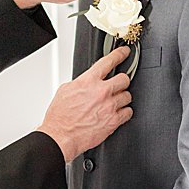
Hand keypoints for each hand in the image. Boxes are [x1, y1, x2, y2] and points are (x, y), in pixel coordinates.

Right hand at [38, 45, 132, 161]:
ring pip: (127, 96)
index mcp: (88, 82)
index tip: (124, 52)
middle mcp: (101, 92)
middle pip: (124, 79)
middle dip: (121, 82)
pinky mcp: (113, 121)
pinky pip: (128, 112)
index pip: (108, 61)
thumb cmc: (60, 117)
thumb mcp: (66, 91)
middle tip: (117, 86)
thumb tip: (89, 82)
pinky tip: (116, 113)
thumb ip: (81, 83)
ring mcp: (109, 106)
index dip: (119, 54)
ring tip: (112, 103)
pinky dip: (124, 112)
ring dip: (122, 99)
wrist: (60, 136)